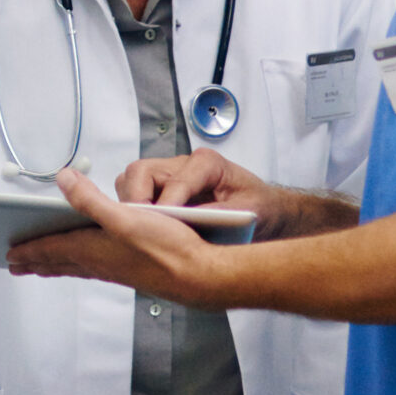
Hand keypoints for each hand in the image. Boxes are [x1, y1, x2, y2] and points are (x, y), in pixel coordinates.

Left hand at [4, 169, 230, 305]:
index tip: (9, 254)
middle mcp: (100, 262)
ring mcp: (116, 269)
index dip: (28, 249)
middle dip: (36, 261)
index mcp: (92, 249)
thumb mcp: (124, 216)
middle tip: (16, 265)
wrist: (200, 276)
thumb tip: (62, 179)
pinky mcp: (131, 271)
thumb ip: (90, 199)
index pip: (51, 249)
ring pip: (76, 266)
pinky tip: (88, 263)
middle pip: (59, 262)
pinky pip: (94, 268)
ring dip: (56, 264)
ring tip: (42, 265)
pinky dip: (80, 265)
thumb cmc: (167, 249)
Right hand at [115, 149, 274, 221]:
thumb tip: (191, 224)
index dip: (166, 205)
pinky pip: (136, 192)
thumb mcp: (249, 212)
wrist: (264, 209)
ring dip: (131, 204)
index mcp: (207, 163)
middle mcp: (183, 163)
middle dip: (136, 199)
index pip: (175, 181)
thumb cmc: (258, 207)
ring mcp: (169, 174)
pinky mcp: (162, 188)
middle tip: (141, 228)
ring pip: (132, 179)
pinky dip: (134, 210)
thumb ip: (221, 214)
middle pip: (141, 171)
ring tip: (140, 231)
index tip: (161, 227)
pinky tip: (144, 231)